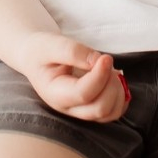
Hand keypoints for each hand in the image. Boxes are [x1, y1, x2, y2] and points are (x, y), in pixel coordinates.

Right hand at [16, 32, 130, 122]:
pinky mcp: (92, 107)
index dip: (100, 76)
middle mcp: (69, 108)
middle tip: (105, 61)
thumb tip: (97, 61)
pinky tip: (112, 78)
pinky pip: (114, 111)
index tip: (105, 57)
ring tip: (109, 70)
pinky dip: (120, 96)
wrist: (37, 57)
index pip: (83, 94)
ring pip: (110, 113)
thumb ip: (73, 51)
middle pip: (100, 109)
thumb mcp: (51, 44)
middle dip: (110, 83)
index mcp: (55, 94)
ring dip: (117, 90)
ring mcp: (81, 111)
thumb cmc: (42, 51)